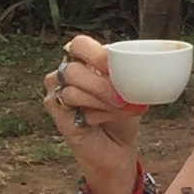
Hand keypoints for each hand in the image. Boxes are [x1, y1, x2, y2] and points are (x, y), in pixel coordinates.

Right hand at [42, 35, 145, 193]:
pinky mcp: (57, 116)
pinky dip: (95, 113)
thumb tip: (136, 67)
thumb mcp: (127, 90)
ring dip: (103, 101)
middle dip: (101, 84)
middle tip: (122, 97)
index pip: (79, 44)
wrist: (119, 149)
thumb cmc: (122, 116)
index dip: (94, 54)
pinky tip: (106, 119)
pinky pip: (72, 109)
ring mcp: (57, 95)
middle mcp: (65, 75)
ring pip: (73, 91)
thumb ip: (124, 75)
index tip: (112, 67)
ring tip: (124, 109)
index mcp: (84, 61)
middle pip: (73, 69)